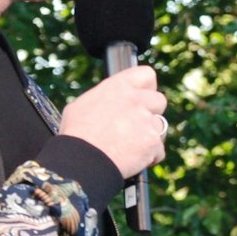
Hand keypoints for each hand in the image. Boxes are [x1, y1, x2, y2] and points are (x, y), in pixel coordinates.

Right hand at [59, 64, 168, 178]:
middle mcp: (136, 100)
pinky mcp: (153, 142)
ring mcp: (147, 121)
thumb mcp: (82, 105)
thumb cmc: (76, 134)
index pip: (146, 74)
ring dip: (149, 136)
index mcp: (118, 87)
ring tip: (130, 147)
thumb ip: (104, 98)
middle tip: (137, 125)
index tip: (143, 96)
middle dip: (152, 113)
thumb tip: (108, 102)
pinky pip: (158, 150)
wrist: (82, 160)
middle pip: (160, 100)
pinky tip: (133, 159)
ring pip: (160, 127)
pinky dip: (149, 157)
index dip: (147, 87)